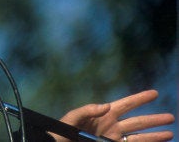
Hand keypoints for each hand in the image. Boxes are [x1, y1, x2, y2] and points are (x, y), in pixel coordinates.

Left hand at [50, 90, 174, 141]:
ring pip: (139, 137)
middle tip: (170, 117)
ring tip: (170, 134)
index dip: (140, 98)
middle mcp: (112, 126)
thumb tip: (107, 106)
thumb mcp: (71, 118)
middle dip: (154, 120)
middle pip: (138, 122)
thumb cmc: (62, 132)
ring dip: (155, 136)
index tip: (154, 93)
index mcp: (103, 114)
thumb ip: (87, 110)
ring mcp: (113, 139)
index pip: (126, 104)